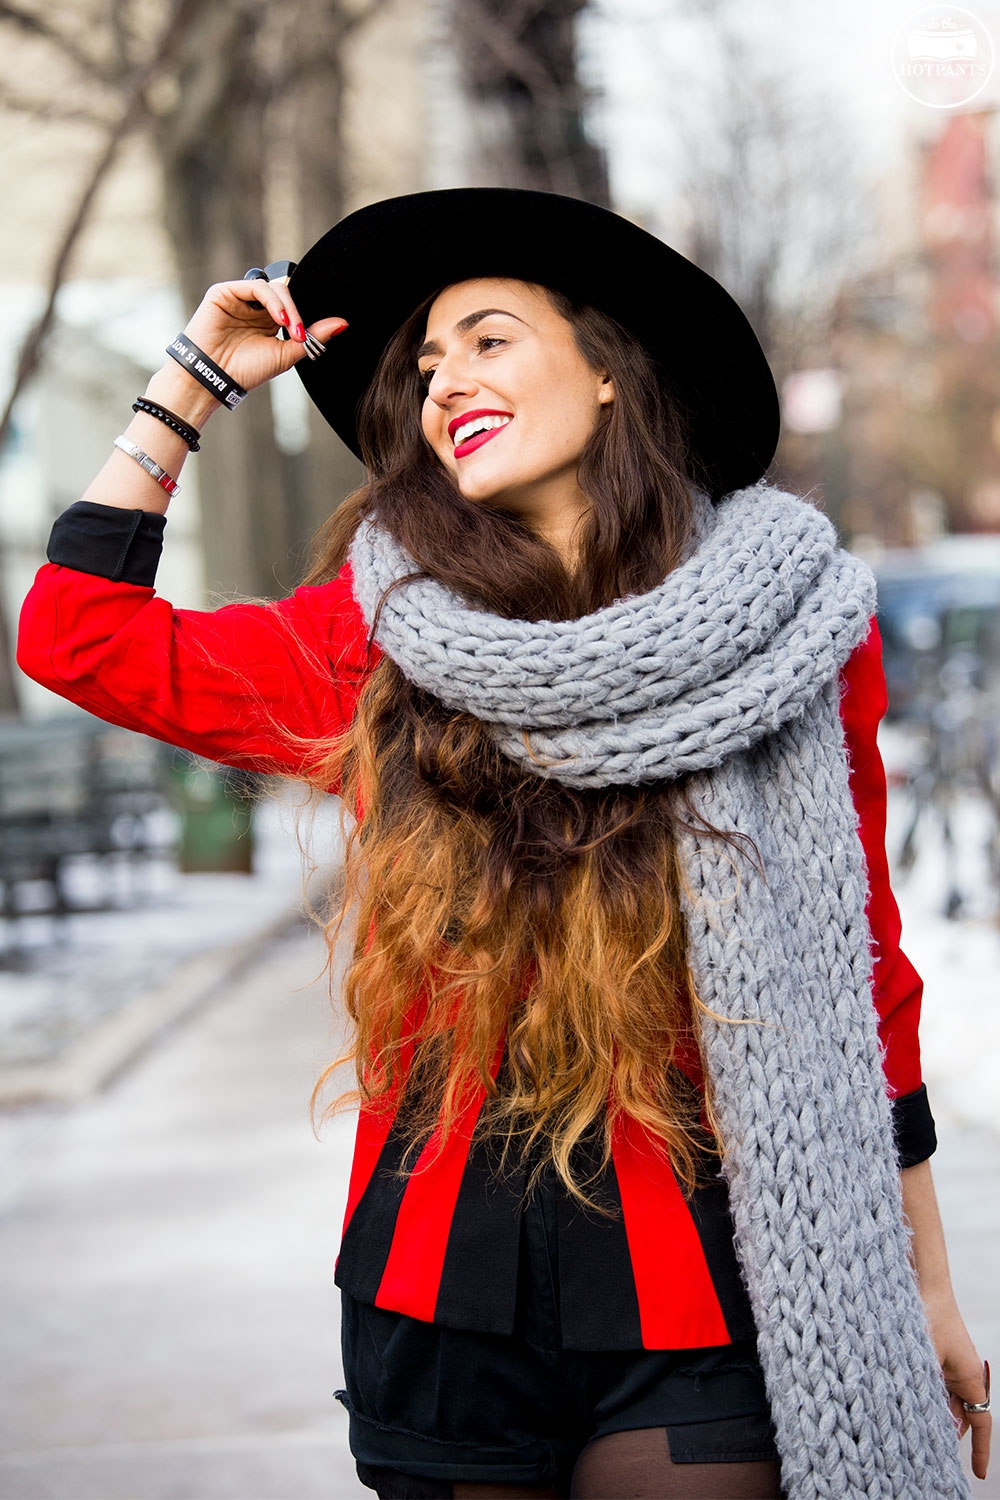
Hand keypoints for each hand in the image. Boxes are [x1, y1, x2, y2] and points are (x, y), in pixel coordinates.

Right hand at [180, 278, 347, 394]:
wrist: (215, 379)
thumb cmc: (246, 370)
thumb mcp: (286, 354)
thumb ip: (313, 337)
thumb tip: (343, 323)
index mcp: (267, 319)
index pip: (292, 305)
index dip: (303, 316)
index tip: (311, 337)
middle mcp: (254, 306)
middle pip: (286, 294)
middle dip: (298, 314)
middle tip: (301, 335)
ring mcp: (239, 297)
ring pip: (273, 288)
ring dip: (287, 308)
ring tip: (292, 330)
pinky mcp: (224, 292)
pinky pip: (255, 286)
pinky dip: (271, 300)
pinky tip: (278, 319)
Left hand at [923, 1287, 990, 1479]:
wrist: (923, 1282)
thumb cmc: (928, 1317)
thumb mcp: (927, 1360)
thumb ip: (931, 1391)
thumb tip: (939, 1422)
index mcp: (970, 1377)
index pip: (981, 1423)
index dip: (981, 1450)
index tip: (981, 1474)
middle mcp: (963, 1372)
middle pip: (960, 1413)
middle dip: (946, 1428)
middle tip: (924, 1443)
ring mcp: (950, 1363)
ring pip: (944, 1397)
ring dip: (931, 1408)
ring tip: (908, 1418)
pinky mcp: (936, 1353)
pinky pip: (934, 1381)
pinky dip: (923, 1390)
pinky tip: (902, 1392)